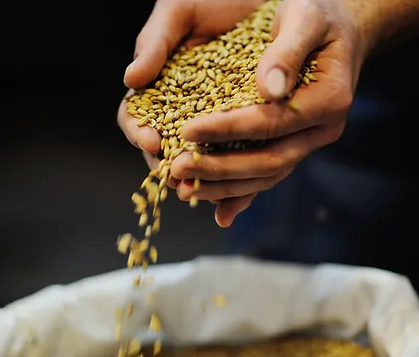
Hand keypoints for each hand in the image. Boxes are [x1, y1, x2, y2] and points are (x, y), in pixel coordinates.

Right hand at [117, 0, 265, 192]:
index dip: (138, 131)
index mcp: (158, 85)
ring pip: (200, 154)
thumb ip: (154, 43)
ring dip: (199, 176)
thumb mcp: (178, 12)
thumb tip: (131, 79)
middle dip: (168, 164)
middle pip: (165, 145)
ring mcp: (212, 116)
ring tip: (204, 191)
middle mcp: (182, 106)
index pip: (137, 116)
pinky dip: (233, 170)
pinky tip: (238, 185)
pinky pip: (234, 149)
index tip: (151, 141)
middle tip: (179, 180)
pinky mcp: (242, 121)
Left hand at [170, 0, 374, 226]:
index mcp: (329, 98)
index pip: (270, 121)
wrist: (338, 31)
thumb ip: (288, 51)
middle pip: (269, 160)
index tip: (187, 130)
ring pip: (267, 176)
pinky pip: (269, 176)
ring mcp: (309, 142)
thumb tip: (269, 90)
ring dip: (225, 187)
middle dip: (220, 167)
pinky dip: (244, 195)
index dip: (227, 129)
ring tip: (187, 190)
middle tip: (178, 169)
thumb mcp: (306, 17)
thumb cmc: (318, 16)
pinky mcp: (296, 147)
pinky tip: (220, 213)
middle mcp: (322, 129)